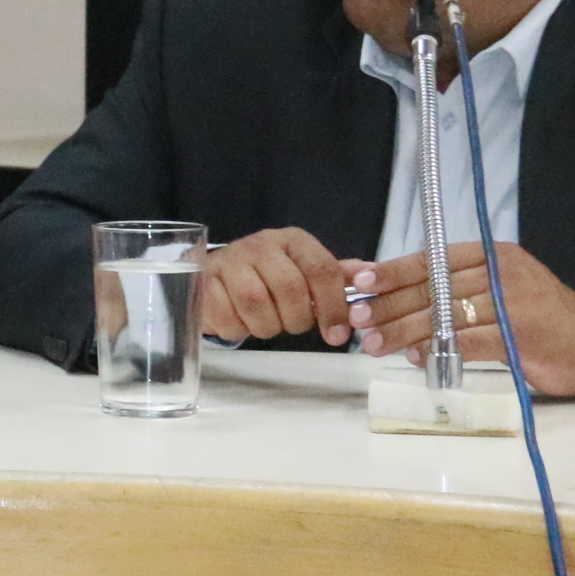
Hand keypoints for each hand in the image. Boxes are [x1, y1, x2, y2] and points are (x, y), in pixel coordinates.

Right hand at [201, 228, 356, 344]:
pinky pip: (227, 315)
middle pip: (290, 288)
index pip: (322, 269)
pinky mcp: (204, 281)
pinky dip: (238, 329)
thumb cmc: (267, 277)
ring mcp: (229, 260)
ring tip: (267, 323)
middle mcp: (260, 244)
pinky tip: (241, 322)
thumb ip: (335, 276)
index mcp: (292, 241)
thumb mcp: (303, 272)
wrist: (216, 275)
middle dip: (297, 319)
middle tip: (292, 326)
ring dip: (267, 326)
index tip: (337, 334)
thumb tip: (371, 276)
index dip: (333, 306)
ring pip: (257, 303)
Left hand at [346, 241, 574, 396]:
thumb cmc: (538, 318)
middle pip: (432, 287)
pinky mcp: (519, 336)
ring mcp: (512, 303)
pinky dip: (438, 350)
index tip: (359, 283)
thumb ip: (456, 287)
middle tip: (356, 319)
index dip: (392, 272)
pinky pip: (467, 341)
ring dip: (404, 331)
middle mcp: (501, 273)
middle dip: (389, 304)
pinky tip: (416, 357)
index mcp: (493, 255)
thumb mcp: (499, 289)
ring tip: (375, 344)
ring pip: (444, 314)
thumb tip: (394, 296)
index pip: (432, 260)